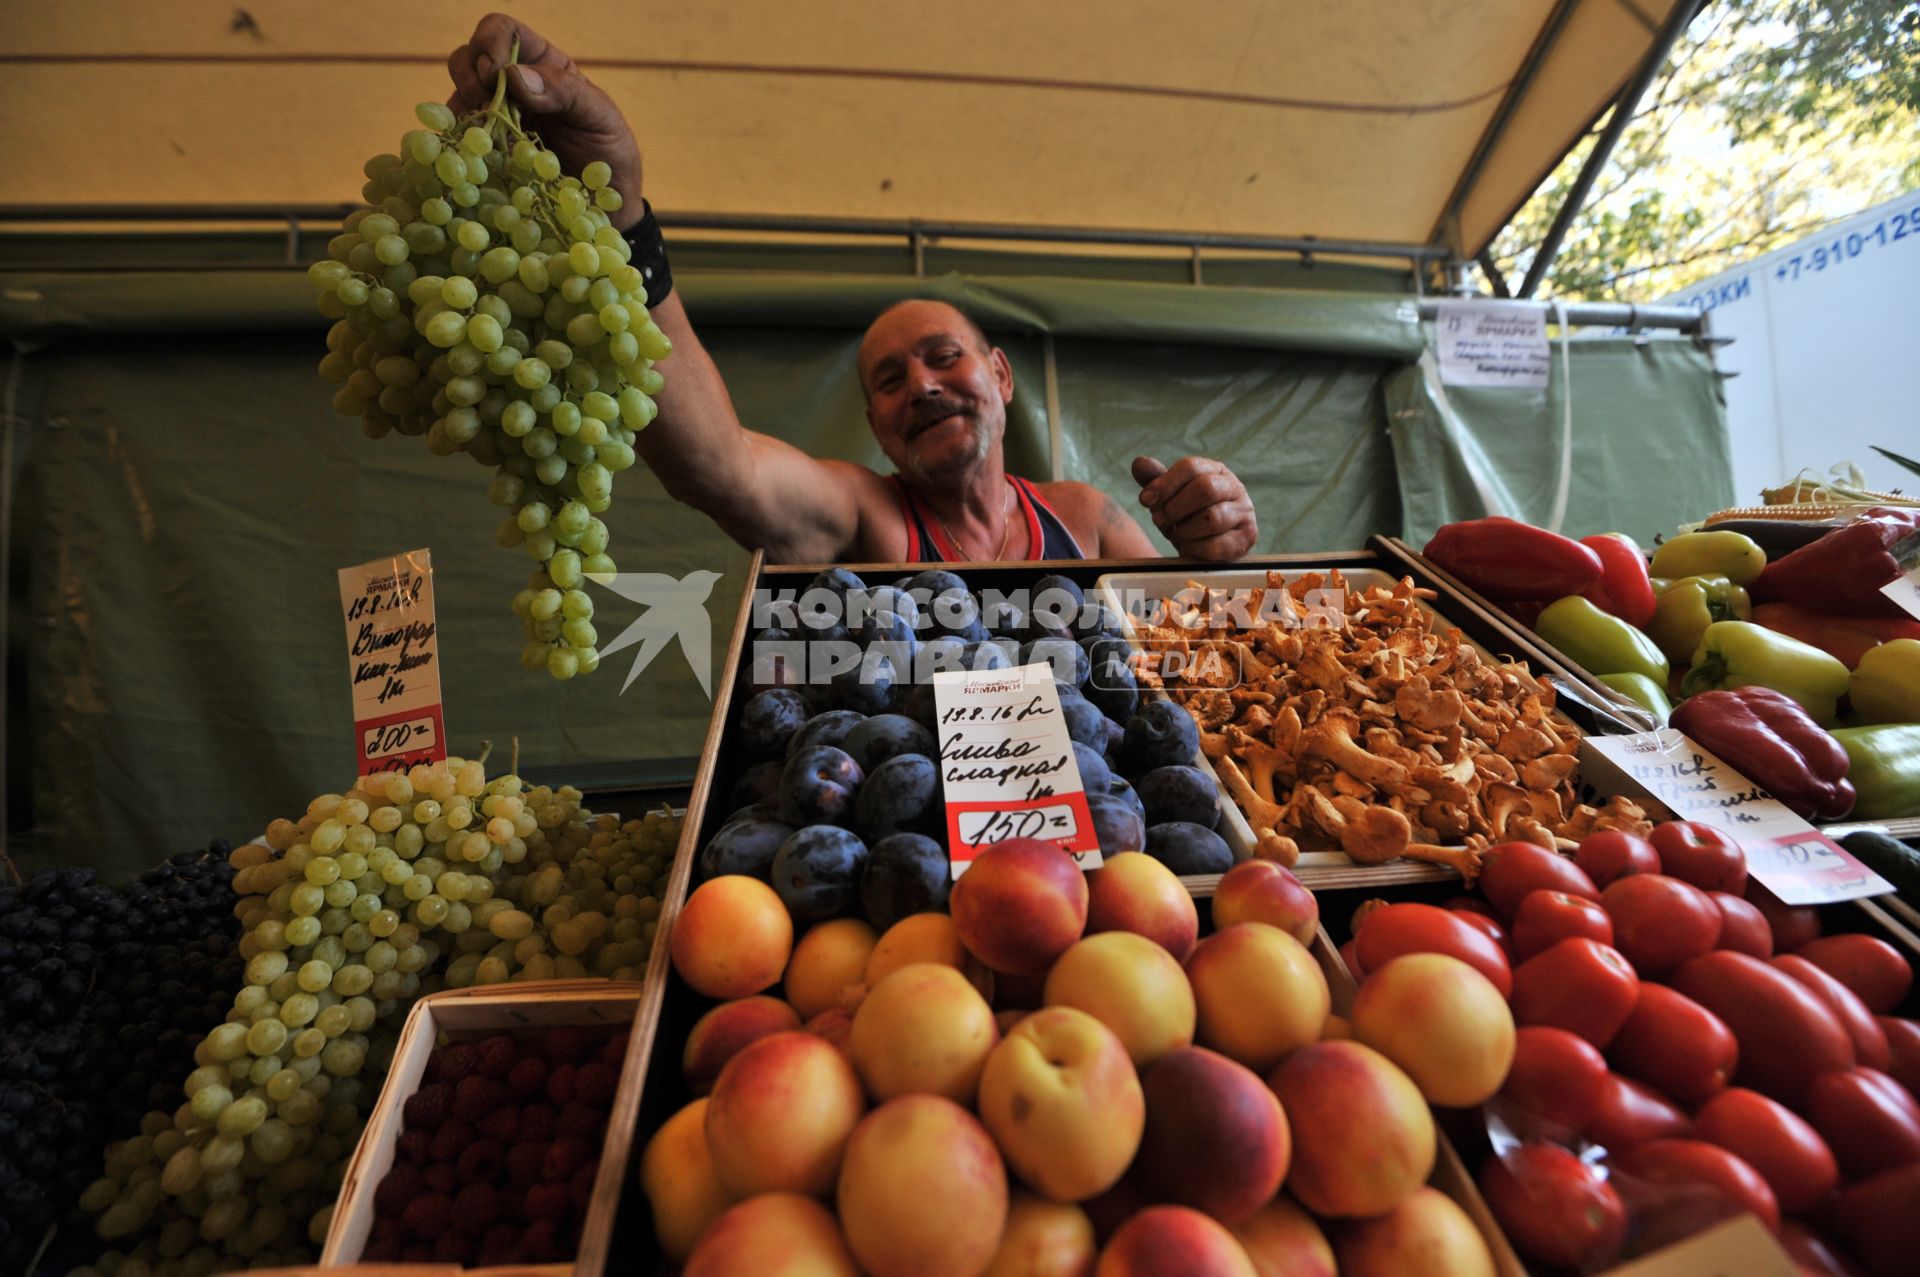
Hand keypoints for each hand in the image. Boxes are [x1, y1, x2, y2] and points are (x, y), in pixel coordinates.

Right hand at [447, 14, 645, 229]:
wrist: (604, 207)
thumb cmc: (609, 155)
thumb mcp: (600, 117)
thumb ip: (565, 91)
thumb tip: (514, 76)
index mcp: (543, 65)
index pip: (502, 30)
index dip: (491, 43)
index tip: (495, 75)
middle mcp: (513, 86)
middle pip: (468, 56)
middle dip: (471, 76)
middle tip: (487, 107)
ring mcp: (495, 117)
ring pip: (456, 92)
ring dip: (463, 108)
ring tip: (487, 134)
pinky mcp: (485, 150)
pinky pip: (456, 134)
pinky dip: (459, 139)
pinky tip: (477, 153)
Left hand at [1132, 456, 1258, 560]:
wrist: (1211, 546)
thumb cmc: (1189, 515)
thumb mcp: (1170, 496)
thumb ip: (1155, 480)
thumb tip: (1139, 463)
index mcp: (1215, 470)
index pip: (1190, 466)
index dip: (1164, 483)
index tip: (1145, 500)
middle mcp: (1234, 487)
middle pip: (1204, 489)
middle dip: (1175, 507)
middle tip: (1159, 519)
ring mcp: (1244, 512)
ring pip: (1212, 518)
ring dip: (1184, 529)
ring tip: (1176, 533)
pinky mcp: (1246, 538)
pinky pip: (1218, 545)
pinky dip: (1195, 548)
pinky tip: (1187, 547)